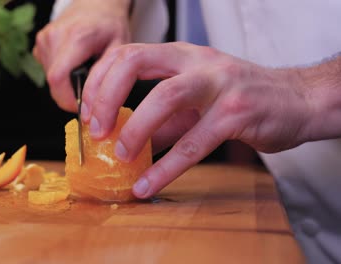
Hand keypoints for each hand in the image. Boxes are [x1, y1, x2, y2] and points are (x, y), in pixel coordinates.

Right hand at [33, 0, 130, 111]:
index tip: (83, 107)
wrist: (96, 5)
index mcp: (77, 37)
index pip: (58, 78)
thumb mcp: (118, 50)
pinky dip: (61, 74)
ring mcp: (45, 39)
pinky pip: (47, 70)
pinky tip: (74, 63)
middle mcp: (55, 36)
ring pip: (50, 79)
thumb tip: (92, 103)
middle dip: (70, 94)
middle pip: (54, 83)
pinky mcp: (40, 43)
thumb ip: (104, 76)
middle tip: (89, 89)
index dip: (67, 100)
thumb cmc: (110, 26)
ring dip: (66, 84)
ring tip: (83, 69)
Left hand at [81, 42, 318, 197]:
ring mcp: (218, 83)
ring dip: (135, 128)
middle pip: (136, 62)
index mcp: (180, 55)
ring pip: (165, 97)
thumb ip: (162, 118)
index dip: (100, 82)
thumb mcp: (195, 99)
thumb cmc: (241, 96)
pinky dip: (167, 167)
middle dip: (106, 96)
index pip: (127, 54)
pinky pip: (194, 142)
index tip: (88, 113)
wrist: (297, 99)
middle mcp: (196, 61)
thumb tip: (127, 141)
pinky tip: (149, 183)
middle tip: (95, 129)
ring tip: (119, 155)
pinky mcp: (237, 112)